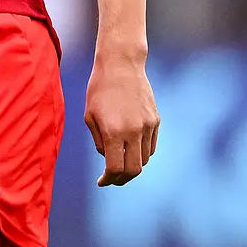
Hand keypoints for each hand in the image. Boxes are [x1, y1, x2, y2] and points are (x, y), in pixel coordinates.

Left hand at [83, 52, 158, 185]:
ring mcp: (148, 126)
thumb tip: (108, 159)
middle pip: (134, 170)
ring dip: (132, 166)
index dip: (108, 180)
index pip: (115, 168)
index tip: (102, 181)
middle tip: (113, 179)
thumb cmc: (99, 90)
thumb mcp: (90, 117)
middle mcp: (134, 131)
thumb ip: (99, 142)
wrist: (121, 65)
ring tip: (120, 162)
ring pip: (144, 159)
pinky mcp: (155, 120)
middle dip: (122, 179)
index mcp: (113, 132)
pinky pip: (151, 146)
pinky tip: (131, 148)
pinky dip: (141, 153)